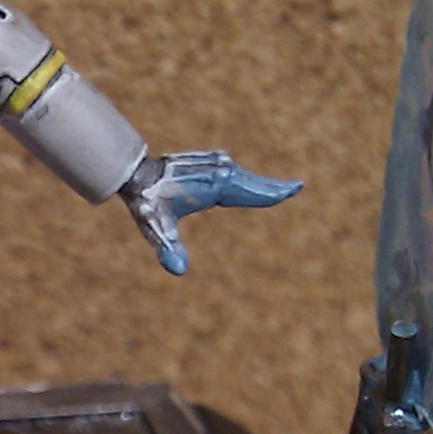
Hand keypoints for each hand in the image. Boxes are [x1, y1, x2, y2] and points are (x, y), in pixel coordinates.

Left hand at [122, 150, 301, 275]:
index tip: (293, 189)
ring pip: (245, 176)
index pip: (250, 191)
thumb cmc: (148, 202)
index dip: (270, 193)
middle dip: (273, 187)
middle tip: (297, 187)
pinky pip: (236, 173)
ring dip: (263, 183)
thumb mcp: (157, 229)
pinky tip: (253, 184)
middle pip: (253, 181)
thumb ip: (168, 248)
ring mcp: (214, 165)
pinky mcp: (208, 163)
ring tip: (282, 188)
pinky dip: (249, 179)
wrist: (135, 173)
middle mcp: (218, 172)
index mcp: (215, 187)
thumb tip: (178, 270)